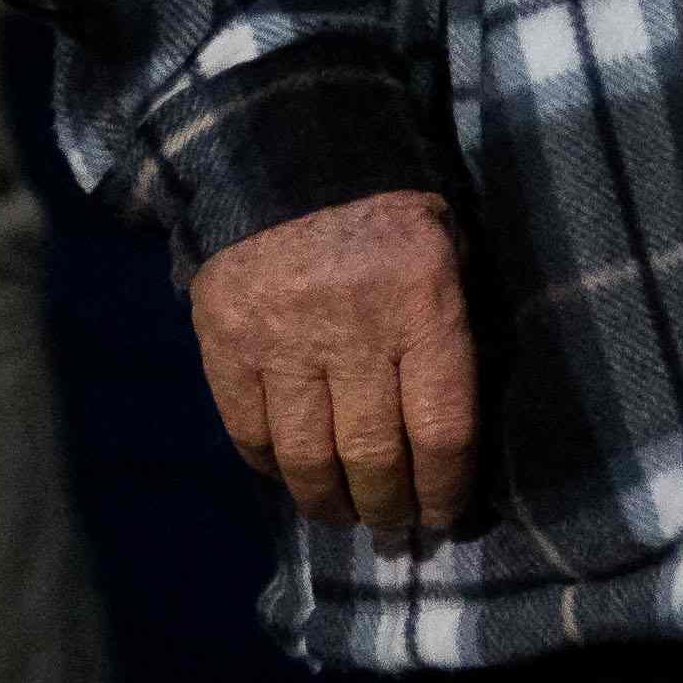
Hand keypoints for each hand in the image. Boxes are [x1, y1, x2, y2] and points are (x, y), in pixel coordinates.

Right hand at [188, 189, 476, 540]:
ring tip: (344, 515)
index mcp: (423, 303)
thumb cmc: (392, 212)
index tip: (445, 516)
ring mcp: (282, 338)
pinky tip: (290, 475)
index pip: (442, 430)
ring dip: (329, 502)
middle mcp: (353, 328)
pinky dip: (271, 467)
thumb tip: (456, 439)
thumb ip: (453, 332)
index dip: (445, 490)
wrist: (293, 154)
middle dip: (389, 508)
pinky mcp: (227, 341)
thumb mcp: (450, 252)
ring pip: (308, 457)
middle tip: (395, 528)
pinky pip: (250, 431)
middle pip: (374, 456)